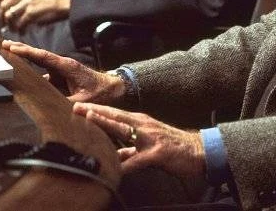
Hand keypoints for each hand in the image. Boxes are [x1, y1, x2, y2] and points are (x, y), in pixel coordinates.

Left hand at [0, 0, 70, 30]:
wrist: (66, 0)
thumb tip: (10, 7)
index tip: (0, 10)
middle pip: (3, 5)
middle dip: (2, 17)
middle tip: (5, 24)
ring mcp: (27, 1)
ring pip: (9, 16)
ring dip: (10, 25)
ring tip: (14, 29)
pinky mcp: (32, 12)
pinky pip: (20, 23)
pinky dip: (20, 29)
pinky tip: (22, 32)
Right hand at [1, 39, 123, 102]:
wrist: (112, 88)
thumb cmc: (100, 92)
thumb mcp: (84, 100)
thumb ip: (68, 103)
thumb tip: (52, 108)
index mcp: (66, 66)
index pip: (43, 57)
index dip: (27, 52)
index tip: (12, 47)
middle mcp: (62, 65)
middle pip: (38, 56)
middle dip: (21, 50)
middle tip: (3, 44)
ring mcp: (61, 70)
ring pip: (40, 66)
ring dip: (25, 62)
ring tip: (7, 60)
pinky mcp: (61, 76)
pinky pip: (45, 75)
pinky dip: (33, 74)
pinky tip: (22, 77)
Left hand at [73, 102, 204, 178]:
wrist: (199, 152)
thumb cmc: (172, 148)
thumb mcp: (147, 145)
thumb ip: (129, 150)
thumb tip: (112, 156)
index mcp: (140, 123)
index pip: (114, 115)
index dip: (96, 111)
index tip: (78, 107)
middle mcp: (144, 126)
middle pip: (115, 117)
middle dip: (95, 111)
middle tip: (76, 106)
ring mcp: (150, 138)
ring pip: (125, 130)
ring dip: (107, 123)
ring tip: (90, 119)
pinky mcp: (158, 153)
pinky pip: (138, 160)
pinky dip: (125, 164)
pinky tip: (113, 169)